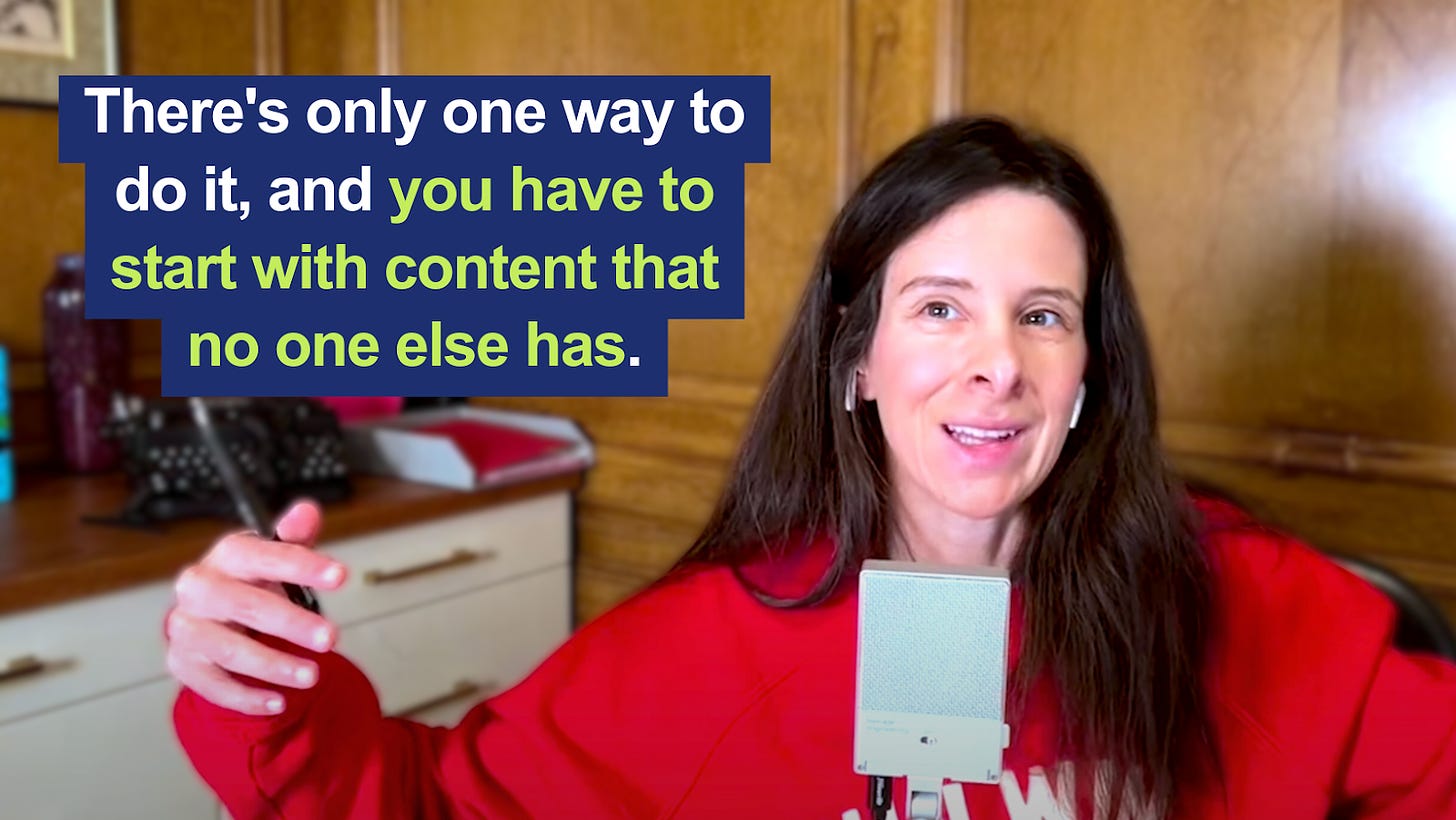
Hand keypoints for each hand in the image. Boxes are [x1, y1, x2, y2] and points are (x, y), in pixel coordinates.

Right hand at [164, 499, 347, 715]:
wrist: (213, 620)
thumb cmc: (254, 584)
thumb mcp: (277, 561)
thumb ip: (295, 539)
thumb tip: (307, 512)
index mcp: (227, 556)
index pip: (262, 555)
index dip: (301, 565)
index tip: (340, 576)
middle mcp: (199, 588)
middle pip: (245, 605)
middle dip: (291, 623)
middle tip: (331, 638)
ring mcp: (187, 627)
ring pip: (228, 649)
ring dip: (272, 665)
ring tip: (313, 676)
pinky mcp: (184, 664)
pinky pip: (214, 685)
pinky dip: (247, 697)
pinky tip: (279, 702)